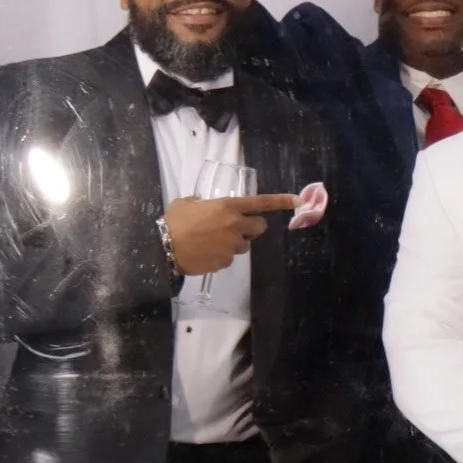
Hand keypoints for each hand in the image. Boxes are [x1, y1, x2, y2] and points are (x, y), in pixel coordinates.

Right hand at [163, 191, 299, 275]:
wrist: (163, 249)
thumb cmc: (174, 222)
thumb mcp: (188, 202)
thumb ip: (204, 203)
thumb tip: (207, 206)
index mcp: (228, 206)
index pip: (260, 203)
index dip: (281, 201)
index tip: (298, 201)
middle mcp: (235, 225)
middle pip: (259, 227)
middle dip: (251, 227)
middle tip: (236, 226)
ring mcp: (232, 246)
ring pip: (245, 244)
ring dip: (235, 241)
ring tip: (213, 240)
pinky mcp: (226, 262)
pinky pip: (230, 257)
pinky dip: (222, 254)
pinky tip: (206, 251)